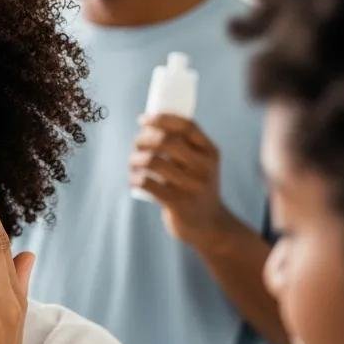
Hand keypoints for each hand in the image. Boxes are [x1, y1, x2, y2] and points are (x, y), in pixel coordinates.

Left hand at [130, 115, 229, 248]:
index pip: (186, 126)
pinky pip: (148, 184)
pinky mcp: (178, 203)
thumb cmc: (196, 188)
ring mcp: (192, 186)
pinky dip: (135, 179)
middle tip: (135, 144)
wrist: (210, 225)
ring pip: (154, 162)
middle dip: (144, 138)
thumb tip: (149, 124)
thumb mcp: (202, 165)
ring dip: (135, 159)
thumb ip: (186, 147)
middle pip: (167, 141)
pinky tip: (133, 180)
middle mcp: (205, 167)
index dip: (161, 118)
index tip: (142, 119)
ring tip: (132, 163)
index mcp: (211, 152)